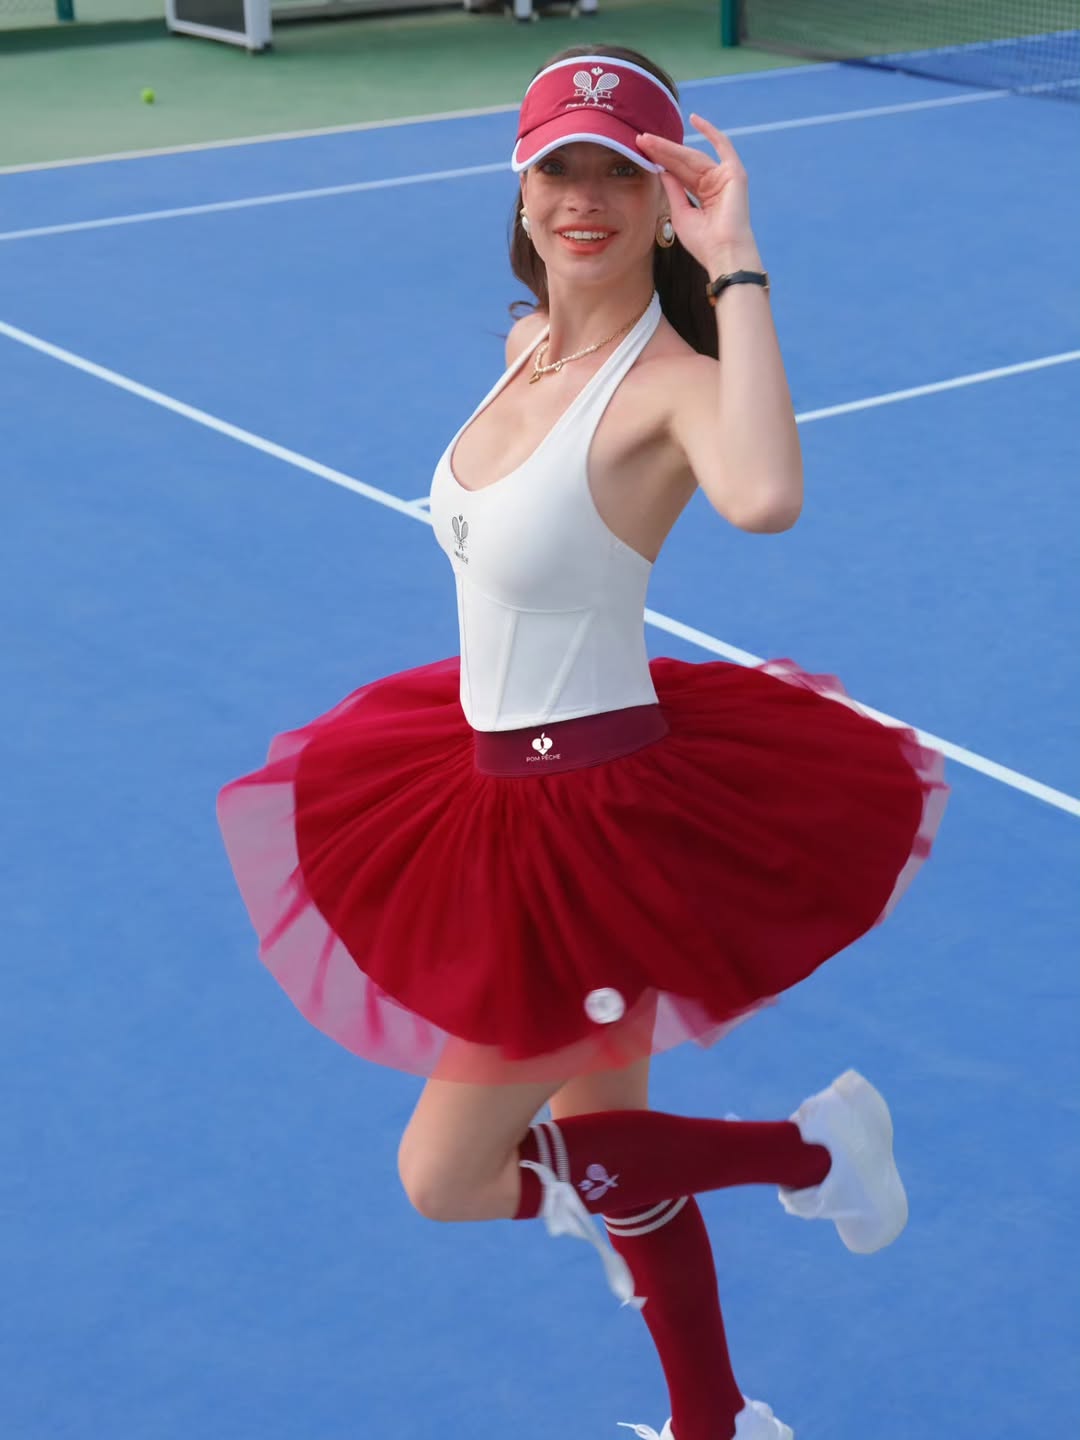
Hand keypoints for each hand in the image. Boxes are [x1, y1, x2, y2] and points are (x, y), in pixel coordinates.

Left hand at [636, 114, 761, 274]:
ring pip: (694, 156)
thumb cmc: (703, 242)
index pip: (678, 174)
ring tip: (649, 139)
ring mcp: (724, 177)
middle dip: (662, 152)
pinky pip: (723, 146)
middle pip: (683, 162)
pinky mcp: (734, 173)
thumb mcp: (680, 213)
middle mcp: (713, 183)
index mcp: (702, 196)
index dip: (660, 162)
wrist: (722, 252)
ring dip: (671, 147)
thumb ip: (673, 189)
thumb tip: (662, 170)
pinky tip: (695, 119)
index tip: (641, 152)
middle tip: (640, 139)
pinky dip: (711, 132)